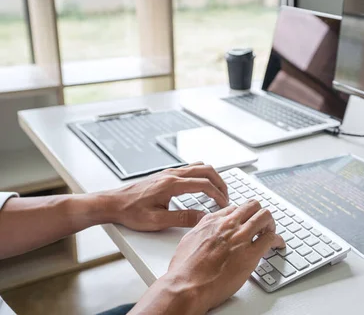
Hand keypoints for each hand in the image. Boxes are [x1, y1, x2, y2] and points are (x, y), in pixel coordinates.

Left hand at [97, 164, 228, 231]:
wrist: (112, 203)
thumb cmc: (130, 212)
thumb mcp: (157, 221)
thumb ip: (182, 219)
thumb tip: (203, 217)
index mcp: (172, 184)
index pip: (204, 184)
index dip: (218, 195)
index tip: (224, 206)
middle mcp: (172, 174)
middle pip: (206, 170)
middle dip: (220, 183)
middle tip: (226, 197)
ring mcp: (169, 172)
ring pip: (200, 166)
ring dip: (212, 177)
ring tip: (217, 192)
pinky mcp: (166, 174)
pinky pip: (191, 169)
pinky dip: (203, 176)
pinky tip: (202, 187)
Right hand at [165, 200, 284, 313]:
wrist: (187, 285)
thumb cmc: (185, 268)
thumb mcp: (189, 239)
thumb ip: (201, 230)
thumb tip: (206, 228)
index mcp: (213, 221)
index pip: (235, 208)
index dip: (243, 215)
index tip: (246, 221)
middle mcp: (228, 225)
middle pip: (253, 206)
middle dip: (259, 213)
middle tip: (262, 224)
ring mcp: (240, 238)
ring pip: (265, 216)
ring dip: (270, 223)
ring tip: (270, 232)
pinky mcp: (250, 254)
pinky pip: (271, 239)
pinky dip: (277, 240)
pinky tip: (277, 245)